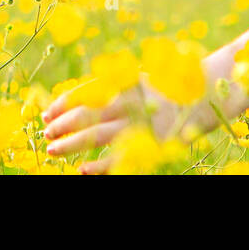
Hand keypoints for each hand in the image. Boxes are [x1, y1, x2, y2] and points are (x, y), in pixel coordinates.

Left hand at [41, 78, 175, 174]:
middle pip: (87, 115)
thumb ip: (111, 88)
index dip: (63, 104)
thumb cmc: (163, 88)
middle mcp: (129, 103)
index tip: (47, 113)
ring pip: (96, 137)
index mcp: (124, 83)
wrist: (203, 99)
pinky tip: (81, 169)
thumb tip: (74, 103)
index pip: (86, 93)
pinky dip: (98, 166)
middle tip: (45, 132)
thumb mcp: (136, 80)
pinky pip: (117, 159)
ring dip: (71, 144)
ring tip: (52, 150)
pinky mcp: (148, 145)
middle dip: (62, 124)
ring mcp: (138, 125)